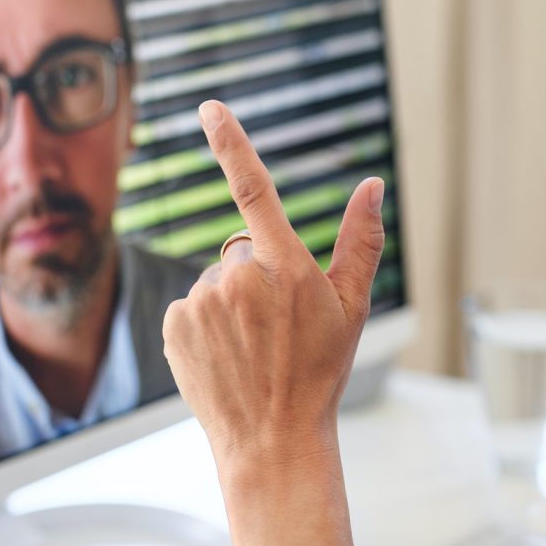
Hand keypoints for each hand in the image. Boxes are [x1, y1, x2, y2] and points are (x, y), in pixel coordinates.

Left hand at [163, 100, 385, 473]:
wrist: (272, 438)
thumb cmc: (320, 371)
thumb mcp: (352, 307)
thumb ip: (362, 240)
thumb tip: (372, 185)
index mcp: (284, 265)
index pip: (254, 187)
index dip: (231, 142)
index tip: (209, 107)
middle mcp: (237, 276)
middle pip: (242, 250)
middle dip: (257, 275)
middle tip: (275, 325)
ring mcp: (200, 301)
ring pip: (216, 280)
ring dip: (230, 302)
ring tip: (250, 347)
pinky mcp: (173, 324)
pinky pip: (190, 305)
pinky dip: (205, 323)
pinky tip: (225, 355)